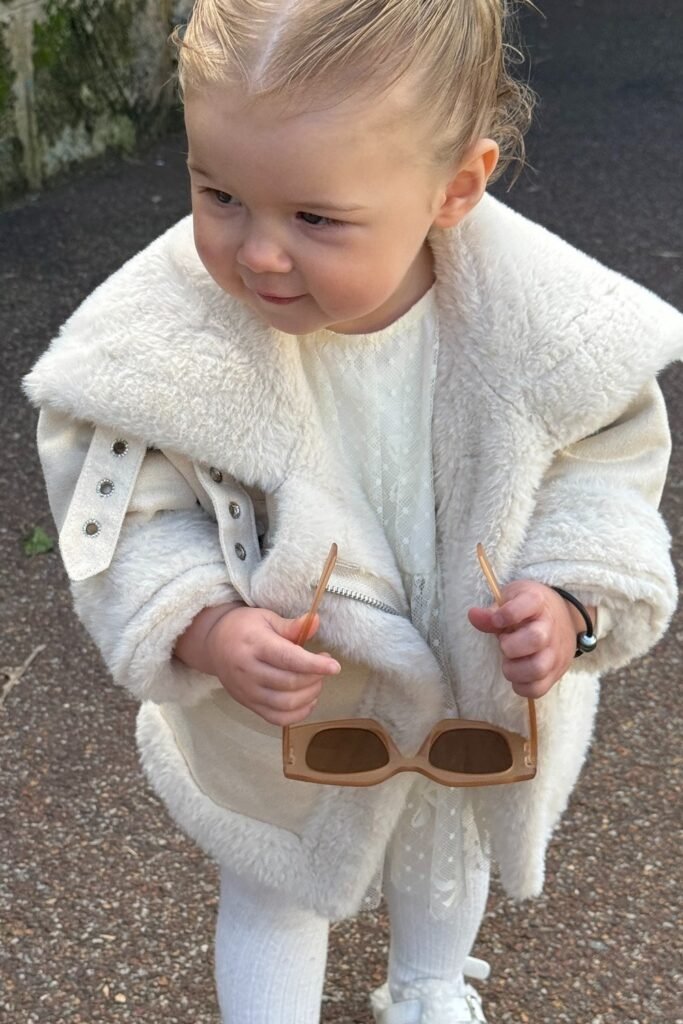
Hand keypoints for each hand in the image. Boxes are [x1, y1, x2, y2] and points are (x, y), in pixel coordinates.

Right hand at [205, 606, 340, 725]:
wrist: (213, 644)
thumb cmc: (244, 627)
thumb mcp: (266, 618)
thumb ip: (292, 626)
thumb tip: (315, 621)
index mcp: (254, 645)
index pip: (287, 659)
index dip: (314, 665)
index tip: (334, 666)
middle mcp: (249, 671)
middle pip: (289, 684)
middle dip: (315, 678)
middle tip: (325, 667)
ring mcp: (247, 691)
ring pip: (285, 704)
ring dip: (310, 696)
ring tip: (317, 681)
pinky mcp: (248, 704)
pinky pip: (276, 719)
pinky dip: (298, 714)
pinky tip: (308, 700)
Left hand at [468, 580, 578, 697]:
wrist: (563, 618)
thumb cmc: (529, 610)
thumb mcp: (512, 600)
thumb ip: (492, 612)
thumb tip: (473, 615)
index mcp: (537, 603)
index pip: (529, 603)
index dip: (508, 613)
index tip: (497, 620)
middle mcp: (550, 627)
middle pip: (536, 638)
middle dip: (510, 646)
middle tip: (504, 644)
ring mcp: (555, 652)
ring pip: (538, 668)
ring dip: (514, 670)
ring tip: (508, 663)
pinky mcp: (555, 673)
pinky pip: (538, 688)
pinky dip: (520, 686)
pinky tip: (516, 674)